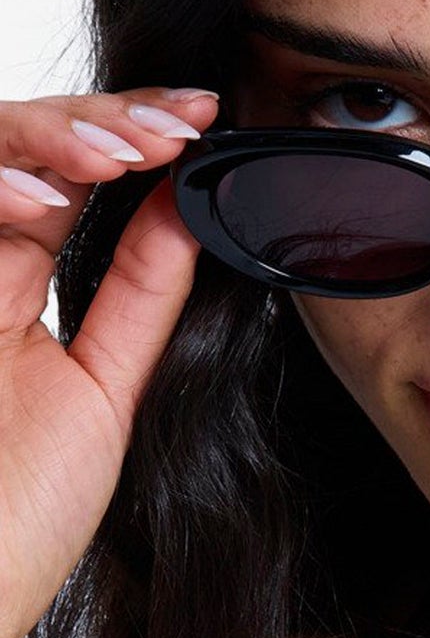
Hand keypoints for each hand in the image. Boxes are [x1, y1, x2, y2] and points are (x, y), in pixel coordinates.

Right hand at [0, 86, 216, 637]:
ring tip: (123, 153)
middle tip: (176, 124)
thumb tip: (190, 202)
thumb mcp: (105, 388)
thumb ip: (142, 295)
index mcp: (9, 286)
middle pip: (16, 144)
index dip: (129, 133)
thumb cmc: (21, 518)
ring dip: (46, 137)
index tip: (204, 119)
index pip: (65, 174)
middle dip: (98, 118)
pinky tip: (43, 200)